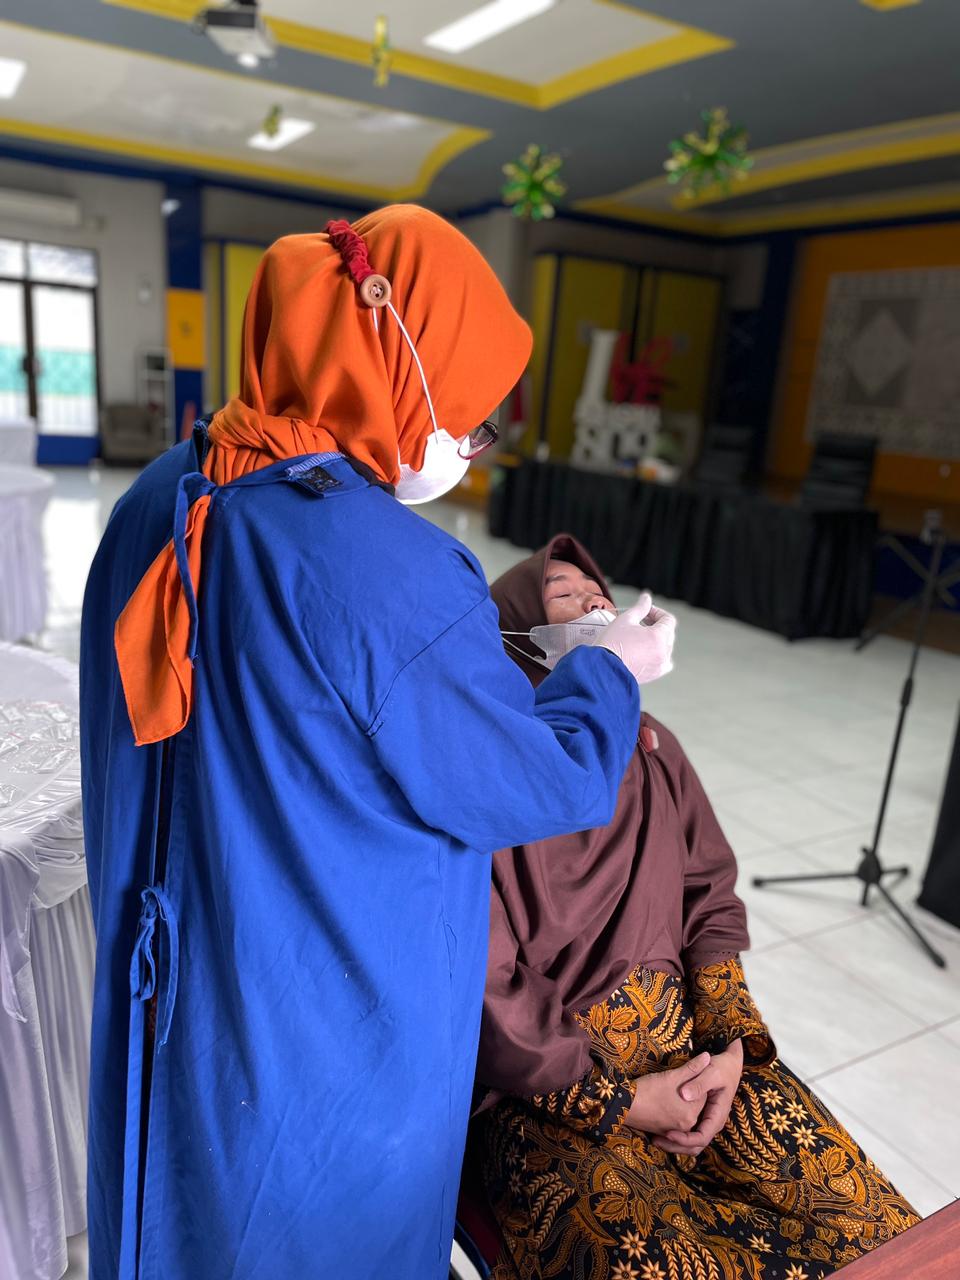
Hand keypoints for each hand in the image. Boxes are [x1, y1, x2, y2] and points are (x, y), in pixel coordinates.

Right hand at [596, 594, 675, 686]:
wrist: (603, 669)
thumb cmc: (612, 645)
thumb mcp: (625, 619)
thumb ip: (640, 607)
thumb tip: (646, 598)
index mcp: (659, 637)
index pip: (668, 619)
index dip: (657, 612)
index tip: (645, 611)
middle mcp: (663, 652)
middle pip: (668, 632)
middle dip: (657, 624)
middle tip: (641, 621)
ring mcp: (659, 665)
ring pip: (666, 647)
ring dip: (657, 639)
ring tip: (640, 636)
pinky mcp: (653, 674)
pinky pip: (662, 661)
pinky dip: (657, 654)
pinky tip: (643, 651)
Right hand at [625, 1052, 714, 1135]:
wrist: (624, 1105)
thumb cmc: (649, 1089)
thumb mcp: (672, 1076)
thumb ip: (693, 1068)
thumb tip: (708, 1056)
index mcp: (692, 1113)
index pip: (704, 1095)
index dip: (696, 1082)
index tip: (688, 1075)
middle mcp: (686, 1126)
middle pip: (695, 1105)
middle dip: (690, 1094)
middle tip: (678, 1082)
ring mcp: (674, 1131)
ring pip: (685, 1113)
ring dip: (682, 1103)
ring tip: (670, 1091)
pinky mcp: (663, 1132)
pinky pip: (675, 1121)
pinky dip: (673, 1111)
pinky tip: (665, 1101)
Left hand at [652, 1038, 743, 1155]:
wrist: (730, 1066)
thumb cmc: (722, 1068)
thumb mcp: (712, 1072)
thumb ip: (699, 1083)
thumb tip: (684, 1096)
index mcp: (717, 1115)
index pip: (702, 1137)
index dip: (685, 1139)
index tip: (668, 1133)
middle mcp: (712, 1123)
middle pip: (696, 1146)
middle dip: (676, 1146)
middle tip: (656, 1140)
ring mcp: (706, 1121)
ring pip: (692, 1143)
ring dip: (675, 1145)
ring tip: (655, 1139)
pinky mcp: (700, 1117)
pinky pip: (689, 1134)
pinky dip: (677, 1136)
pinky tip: (662, 1130)